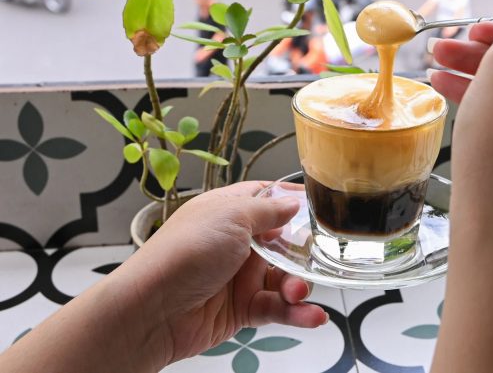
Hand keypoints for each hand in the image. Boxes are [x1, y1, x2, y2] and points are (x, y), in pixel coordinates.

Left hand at [119, 182, 326, 364]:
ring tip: (298, 293)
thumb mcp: (231, 217)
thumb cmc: (184, 253)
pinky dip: (296, 312)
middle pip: (283, 242)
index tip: (318, 206)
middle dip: (302, 252)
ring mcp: (239, 276)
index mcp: (228, 212)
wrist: (153, 310)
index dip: (290, 201)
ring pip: (283, 278)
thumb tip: (291, 202)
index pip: (265, 199)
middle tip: (315, 258)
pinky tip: (312, 315)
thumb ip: (267, 210)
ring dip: (298, 285)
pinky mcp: (242, 308)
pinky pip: (277, 308)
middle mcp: (235, 242)